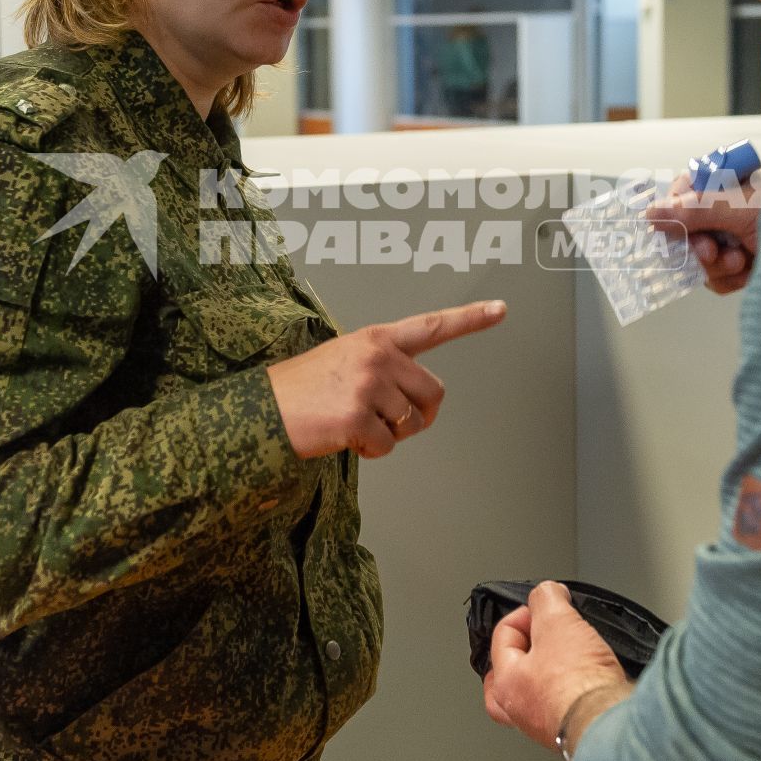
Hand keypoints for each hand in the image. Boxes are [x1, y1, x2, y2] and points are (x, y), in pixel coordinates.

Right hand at [268, 299, 506, 459]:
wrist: (260, 410)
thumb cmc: (301, 389)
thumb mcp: (343, 359)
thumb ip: (383, 367)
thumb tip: (413, 401)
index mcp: (376, 338)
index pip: (431, 325)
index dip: (470, 318)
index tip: (500, 309)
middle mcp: (377, 356)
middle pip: (433, 393)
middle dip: (418, 416)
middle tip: (387, 423)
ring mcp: (368, 384)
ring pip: (411, 423)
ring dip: (388, 436)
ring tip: (354, 426)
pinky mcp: (356, 416)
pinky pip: (387, 446)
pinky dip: (369, 452)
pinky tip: (345, 439)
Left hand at [482, 581, 630, 749]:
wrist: (610, 723)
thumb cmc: (578, 683)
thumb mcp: (558, 621)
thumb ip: (546, 599)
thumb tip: (547, 593)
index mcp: (505, 683)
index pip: (503, 635)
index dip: (526, 612)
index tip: (548, 606)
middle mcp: (520, 710)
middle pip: (510, 674)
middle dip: (526, 650)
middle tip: (544, 637)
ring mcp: (545, 725)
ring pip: (536, 693)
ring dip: (550, 672)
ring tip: (569, 656)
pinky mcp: (573, 731)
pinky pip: (564, 706)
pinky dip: (573, 690)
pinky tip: (589, 679)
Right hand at [643, 166, 760, 295]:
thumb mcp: (738, 207)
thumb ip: (692, 210)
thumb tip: (650, 213)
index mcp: (733, 178)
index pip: (686, 191)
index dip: (677, 212)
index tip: (675, 229)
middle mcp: (734, 206)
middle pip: (690, 228)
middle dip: (701, 245)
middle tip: (713, 253)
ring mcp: (741, 235)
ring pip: (702, 256)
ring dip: (718, 264)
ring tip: (741, 261)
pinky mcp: (749, 263)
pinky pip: (719, 277)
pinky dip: (730, 278)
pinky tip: (750, 272)